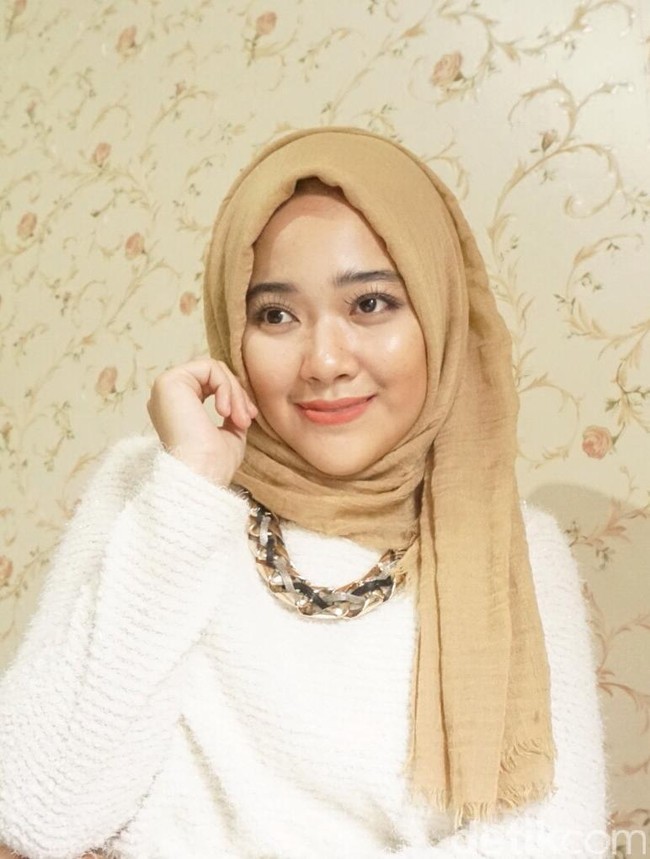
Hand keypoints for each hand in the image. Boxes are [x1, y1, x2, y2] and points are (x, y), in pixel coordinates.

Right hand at [147, 356, 257, 486]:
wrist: (201, 474)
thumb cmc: (213, 463)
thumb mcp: (229, 434)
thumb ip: (231, 414)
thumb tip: (240, 401)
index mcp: (177, 408)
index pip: (211, 386)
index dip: (235, 397)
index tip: (248, 419)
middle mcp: (168, 396)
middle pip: (213, 375)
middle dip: (237, 394)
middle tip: (247, 419)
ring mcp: (166, 387)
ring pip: (213, 370)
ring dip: (234, 392)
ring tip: (239, 419)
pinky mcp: (168, 381)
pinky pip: (209, 367)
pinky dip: (226, 387)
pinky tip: (224, 412)